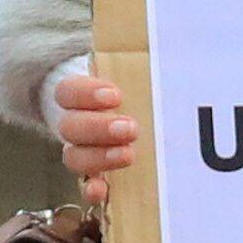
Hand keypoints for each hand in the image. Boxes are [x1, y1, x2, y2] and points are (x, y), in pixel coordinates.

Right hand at [42, 63, 137, 210]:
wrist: (137, 121)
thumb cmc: (137, 93)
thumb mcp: (137, 77)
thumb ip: (144, 69)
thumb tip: (174, 52)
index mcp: (80, 96)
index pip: (68, 91)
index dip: (86, 94)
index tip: (115, 95)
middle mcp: (77, 124)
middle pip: (71, 126)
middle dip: (99, 127)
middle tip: (130, 128)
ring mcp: (83, 152)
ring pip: (74, 156)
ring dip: (98, 157)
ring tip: (129, 155)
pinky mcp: (95, 176)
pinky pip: (85, 186)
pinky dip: (91, 190)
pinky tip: (100, 191)